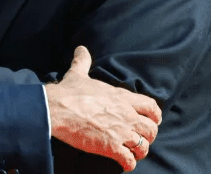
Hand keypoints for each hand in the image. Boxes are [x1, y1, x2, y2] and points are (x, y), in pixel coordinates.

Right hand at [46, 46, 161, 171]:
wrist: (55, 109)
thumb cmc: (67, 92)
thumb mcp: (78, 74)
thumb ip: (83, 62)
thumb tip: (80, 48)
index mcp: (122, 97)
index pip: (151, 107)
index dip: (154, 116)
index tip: (150, 120)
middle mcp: (126, 114)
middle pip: (151, 129)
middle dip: (148, 136)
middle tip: (139, 138)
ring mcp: (120, 131)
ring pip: (144, 146)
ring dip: (139, 151)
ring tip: (132, 152)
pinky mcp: (111, 147)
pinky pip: (129, 160)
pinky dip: (128, 163)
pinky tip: (122, 162)